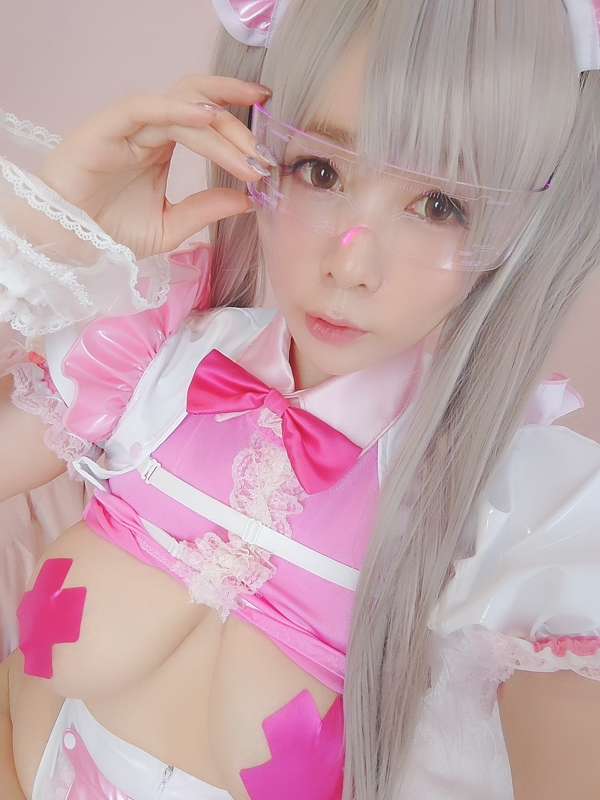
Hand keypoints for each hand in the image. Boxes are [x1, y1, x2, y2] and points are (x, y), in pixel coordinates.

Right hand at [37, 75, 272, 258]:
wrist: (66, 243)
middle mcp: (149, 129)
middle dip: (237, 113)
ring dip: (219, 124)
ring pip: (181, 104)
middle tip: (266, 140)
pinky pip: (146, 107)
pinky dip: (178, 109)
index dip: (238, 128)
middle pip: (199, 100)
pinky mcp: (106, 127)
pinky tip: (207, 119)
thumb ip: (206, 210)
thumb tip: (248, 200)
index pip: (206, 121)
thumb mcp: (169, 227)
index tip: (268, 152)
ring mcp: (128, 125)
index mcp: (162, 146)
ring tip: (247, 150)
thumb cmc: (109, 232)